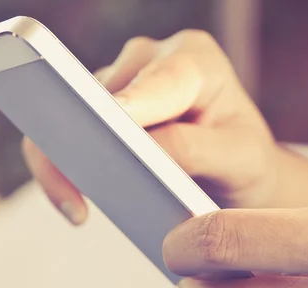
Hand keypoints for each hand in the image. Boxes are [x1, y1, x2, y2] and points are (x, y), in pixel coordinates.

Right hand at [22, 30, 307, 224]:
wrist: (236, 179)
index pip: (156, 79)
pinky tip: (75, 205)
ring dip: (68, 162)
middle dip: (88, 140)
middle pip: (101, 94)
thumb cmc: (245, 162)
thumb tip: (142, 151)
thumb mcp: (240, 159)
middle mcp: (150, 62)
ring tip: (76, 209)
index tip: (112, 128)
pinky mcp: (100, 114)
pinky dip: (62, 170)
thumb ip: (196, 149)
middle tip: (80, 190)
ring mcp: (120, 86)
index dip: (130, 105)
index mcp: (192, 59)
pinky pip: (64, 135)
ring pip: (72, 113)